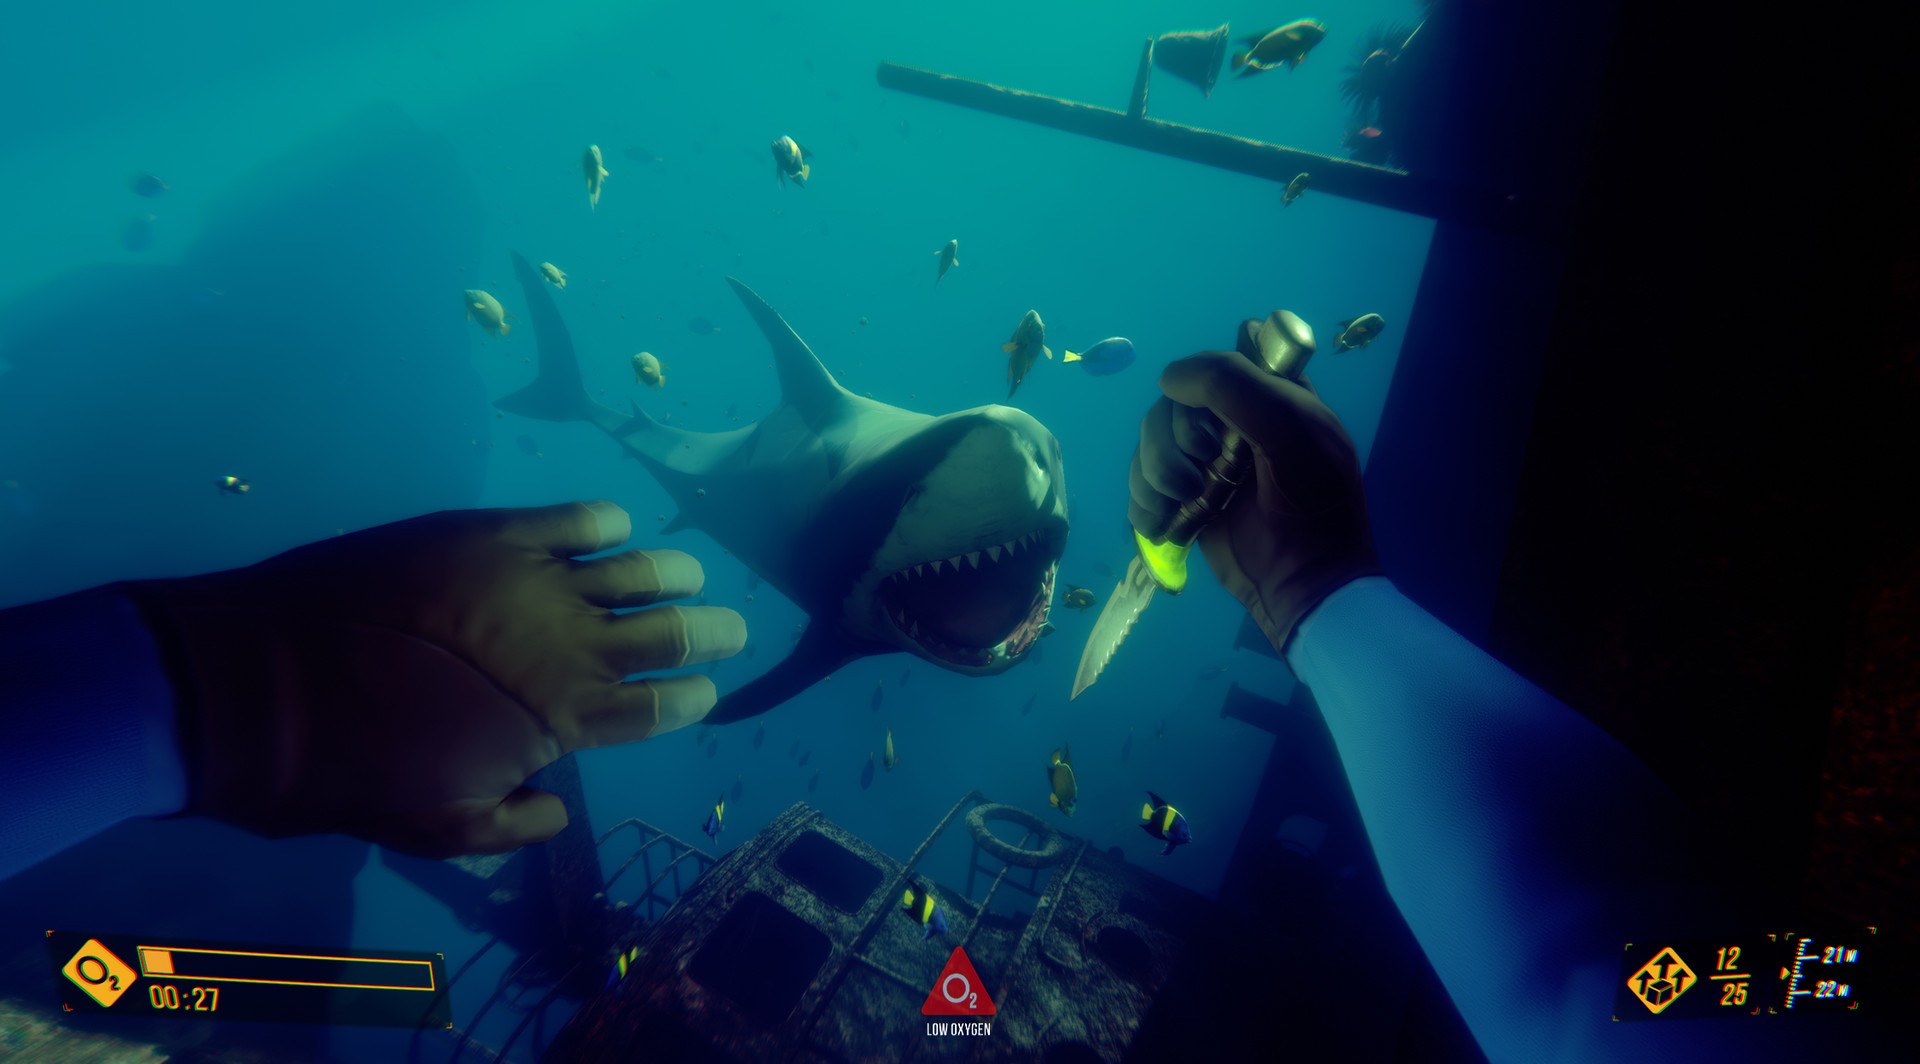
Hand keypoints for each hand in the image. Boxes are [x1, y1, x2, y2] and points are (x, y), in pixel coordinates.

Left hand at [118, 501, 745, 857]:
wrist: (260, 690)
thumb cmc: (347, 776)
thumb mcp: (435, 830)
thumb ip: (509, 823)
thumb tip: (558, 803)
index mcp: (563, 721)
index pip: (660, 705)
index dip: (693, 695)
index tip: (705, 691)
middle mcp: (568, 644)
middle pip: (671, 631)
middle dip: (710, 631)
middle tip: (729, 628)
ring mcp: (532, 580)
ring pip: (638, 566)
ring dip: (673, 573)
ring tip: (685, 573)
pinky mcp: (487, 533)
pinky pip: (572, 517)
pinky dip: (604, 522)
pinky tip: (613, 527)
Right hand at [1128, 343, 1381, 651]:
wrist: (1305, 584)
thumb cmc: (1313, 502)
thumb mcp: (1289, 428)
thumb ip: (1232, 386)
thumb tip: (1167, 377)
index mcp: (1267, 396)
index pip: (1213, 366)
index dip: (1200, 386)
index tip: (1214, 421)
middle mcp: (1231, 425)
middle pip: (1169, 406)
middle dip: (1174, 441)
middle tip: (1203, 469)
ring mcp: (1204, 465)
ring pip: (1148, 445)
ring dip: (1156, 474)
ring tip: (1185, 502)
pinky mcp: (1183, 503)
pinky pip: (1141, 486)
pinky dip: (1144, 503)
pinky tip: (1164, 522)